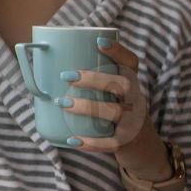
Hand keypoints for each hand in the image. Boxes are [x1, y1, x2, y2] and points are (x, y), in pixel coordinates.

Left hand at [61, 40, 166, 174]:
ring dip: (87, 106)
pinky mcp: (126, 143)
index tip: (98, 42)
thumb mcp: (114, 97)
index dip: (118, 51)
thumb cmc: (118, 114)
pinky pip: (110, 143)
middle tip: (66, 76)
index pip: (131, 64)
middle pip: (123, 85)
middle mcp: (136, 101)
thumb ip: (92, 84)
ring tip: (62, 102)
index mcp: (131, 85)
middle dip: (95, 79)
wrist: (145, 149)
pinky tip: (72, 140)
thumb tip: (46, 68)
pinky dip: (91, 142)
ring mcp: (133, 123)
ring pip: (115, 112)